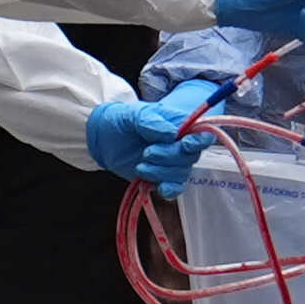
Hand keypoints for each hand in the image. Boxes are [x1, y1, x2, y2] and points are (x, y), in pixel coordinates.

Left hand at [87, 82, 225, 197]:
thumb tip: (172, 134)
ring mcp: (171, 162)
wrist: (102, 138)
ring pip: (181, 173)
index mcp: (179, 124)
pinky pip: (174, 188)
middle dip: (170, 157)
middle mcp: (180, 144)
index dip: (198, 141)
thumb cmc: (121, 119)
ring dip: (161, 172)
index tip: (185, 144)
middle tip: (147, 153)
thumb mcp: (133, 114)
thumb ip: (151, 122)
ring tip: (140, 166)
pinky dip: (169, 189)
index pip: (201, 134)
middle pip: (190, 156)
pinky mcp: (161, 177)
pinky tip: (159, 187)